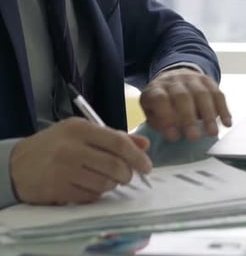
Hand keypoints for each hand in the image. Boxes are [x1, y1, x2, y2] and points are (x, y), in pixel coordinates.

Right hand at [10, 118, 152, 204]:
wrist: (18, 164)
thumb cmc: (56, 145)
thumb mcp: (82, 133)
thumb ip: (114, 137)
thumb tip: (144, 145)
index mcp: (80, 129)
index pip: (118, 143)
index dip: (137, 157)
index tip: (147, 167)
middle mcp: (72, 148)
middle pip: (116, 166)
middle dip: (127, 175)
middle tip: (126, 176)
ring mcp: (64, 170)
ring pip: (106, 183)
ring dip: (112, 184)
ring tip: (104, 178)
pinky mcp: (59, 189)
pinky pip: (92, 196)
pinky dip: (97, 193)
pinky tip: (88, 185)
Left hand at [140, 68, 231, 140]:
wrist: (174, 77)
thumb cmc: (162, 102)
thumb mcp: (151, 111)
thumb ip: (158, 122)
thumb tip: (173, 133)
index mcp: (156, 89)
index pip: (160, 99)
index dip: (167, 117)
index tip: (174, 136)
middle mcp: (174, 81)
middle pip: (182, 96)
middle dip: (189, 118)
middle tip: (195, 137)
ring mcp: (192, 79)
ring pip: (202, 94)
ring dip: (209, 115)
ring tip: (212, 133)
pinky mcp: (208, 80)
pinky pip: (217, 94)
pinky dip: (223, 109)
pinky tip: (226, 123)